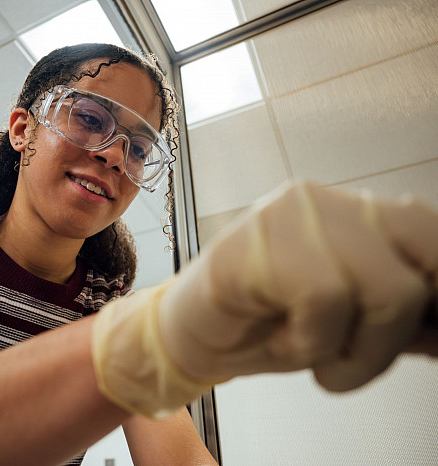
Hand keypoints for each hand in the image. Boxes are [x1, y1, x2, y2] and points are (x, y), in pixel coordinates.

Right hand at [159, 180, 437, 391]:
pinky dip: (310, 341)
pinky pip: (323, 297)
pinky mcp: (253, 242)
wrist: (190, 335)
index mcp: (352, 213)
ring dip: (353, 352)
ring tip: (307, 349)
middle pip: (421, 270)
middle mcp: (326, 201)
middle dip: (394, 336)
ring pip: (384, 290)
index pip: (432, 233)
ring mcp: (288, 215)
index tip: (426, 339)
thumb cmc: (267, 326)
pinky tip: (278, 335)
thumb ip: (407, 319)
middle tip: (348, 356)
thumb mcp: (354, 326)